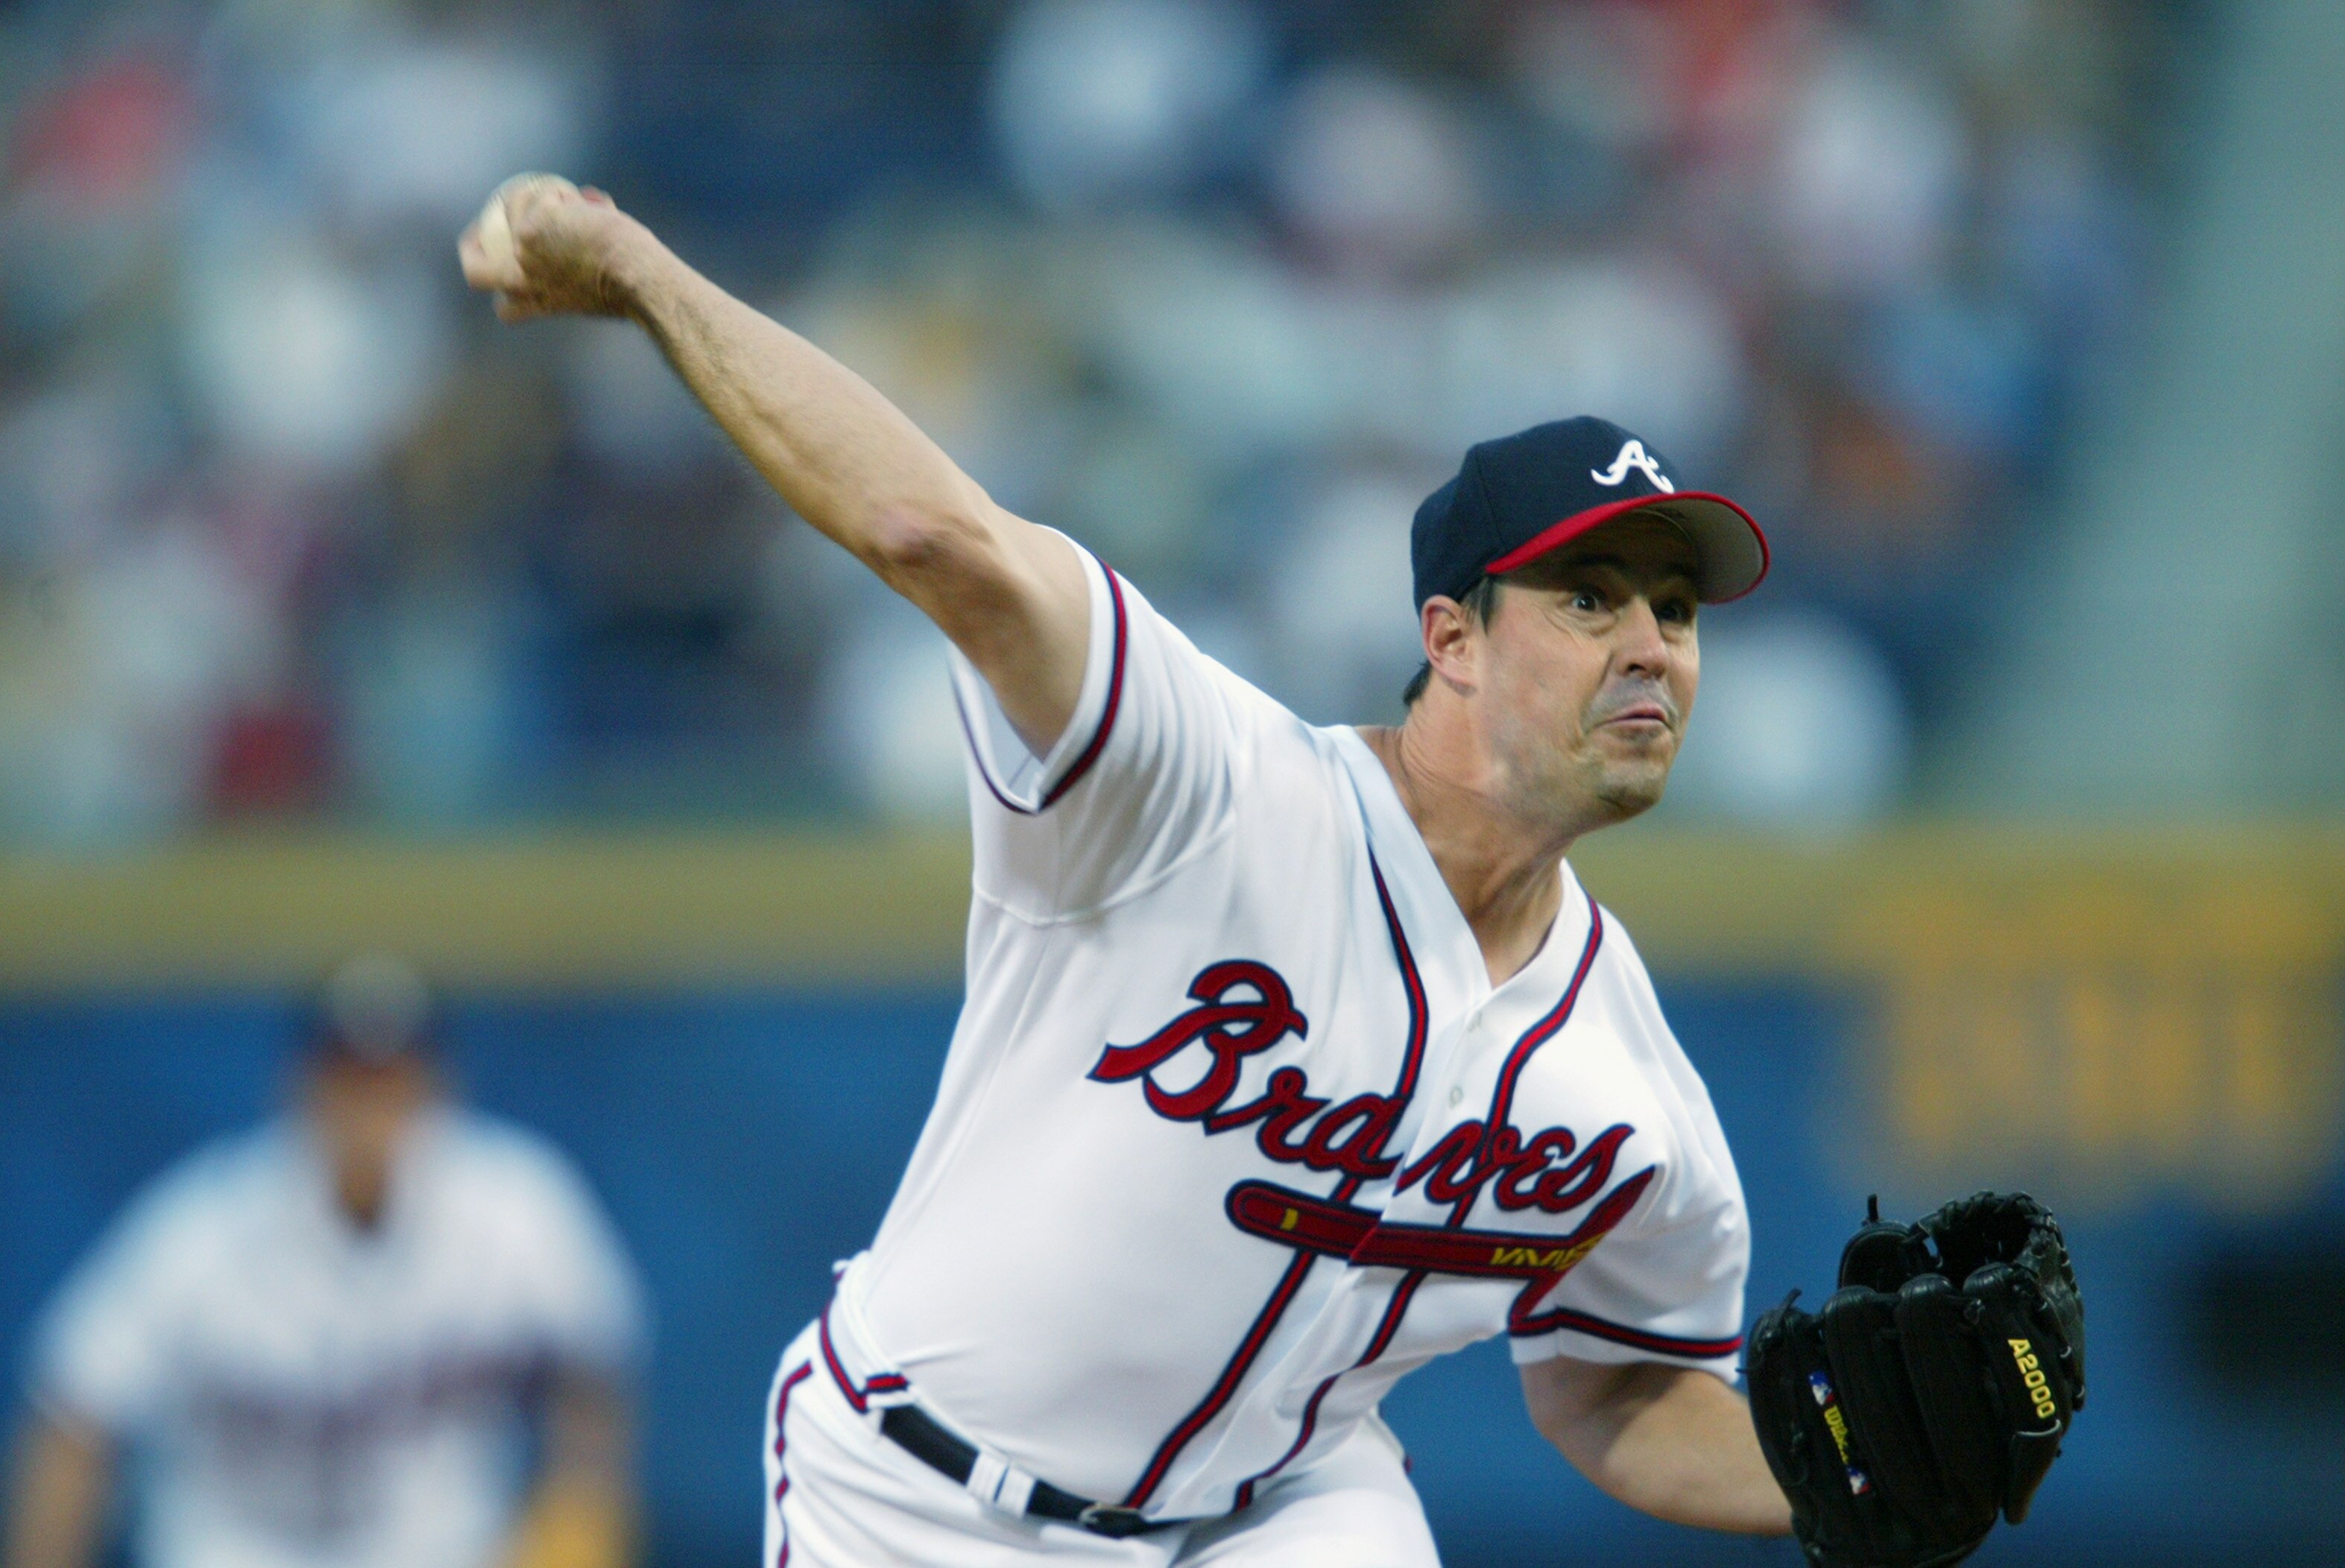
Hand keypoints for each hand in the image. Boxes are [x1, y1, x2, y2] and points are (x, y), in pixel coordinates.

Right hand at [457, 180, 645, 322]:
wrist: (634, 277)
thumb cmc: (632, 289)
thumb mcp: (595, 293)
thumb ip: (577, 276)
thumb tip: (584, 228)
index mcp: (538, 304)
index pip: (506, 308)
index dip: (502, 291)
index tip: (509, 276)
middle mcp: (520, 281)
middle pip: (474, 270)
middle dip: (470, 248)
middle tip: (482, 227)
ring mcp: (522, 251)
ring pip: (511, 208)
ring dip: (537, 197)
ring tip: (572, 202)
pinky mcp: (533, 224)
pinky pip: (538, 194)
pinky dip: (562, 194)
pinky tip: (588, 202)